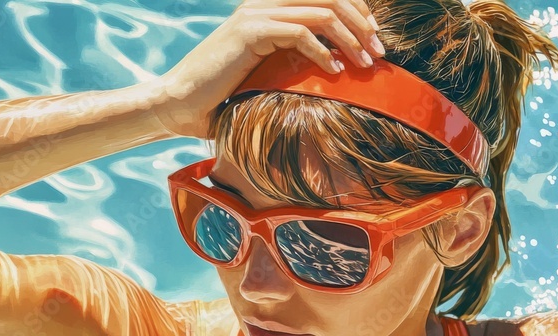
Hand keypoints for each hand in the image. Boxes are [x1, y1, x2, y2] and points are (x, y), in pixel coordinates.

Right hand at [148, 0, 385, 138]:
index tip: (374, 43)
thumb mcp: (264, 75)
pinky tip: (335, 72)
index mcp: (268, 9)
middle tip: (379, 53)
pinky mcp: (250, 32)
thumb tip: (334, 73)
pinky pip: (301, 33)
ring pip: (322, 12)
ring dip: (351, 38)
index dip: (357, 13)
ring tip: (365, 64)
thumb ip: (292, 63)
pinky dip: (324, 52)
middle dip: (362, 24)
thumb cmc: (219, 99)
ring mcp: (256, 15)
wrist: (178, 104)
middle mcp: (263, 4)